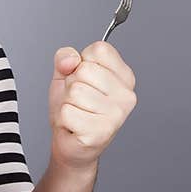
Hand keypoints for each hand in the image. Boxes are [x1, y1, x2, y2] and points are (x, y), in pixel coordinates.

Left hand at [48, 41, 136, 171]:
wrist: (70, 142)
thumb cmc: (73, 107)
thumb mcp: (65, 74)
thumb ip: (65, 57)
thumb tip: (71, 60)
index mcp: (125, 76)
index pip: (99, 49)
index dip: (81, 62)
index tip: (85, 79)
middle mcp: (127, 95)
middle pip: (84, 70)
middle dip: (71, 84)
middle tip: (77, 100)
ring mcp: (117, 115)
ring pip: (75, 91)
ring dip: (67, 102)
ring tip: (77, 112)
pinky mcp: (101, 131)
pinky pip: (68, 112)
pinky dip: (64, 118)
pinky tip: (74, 125)